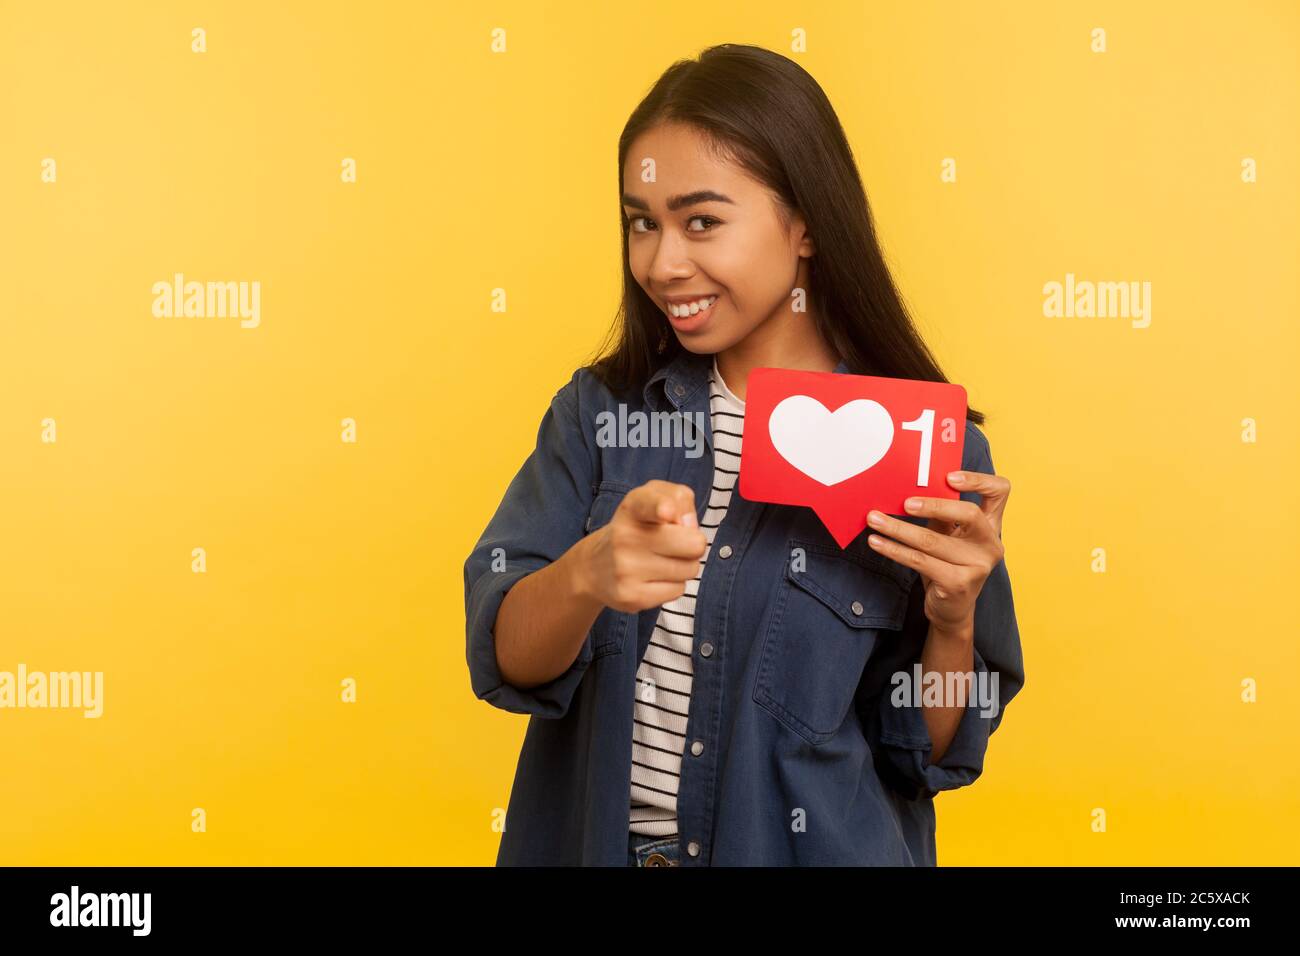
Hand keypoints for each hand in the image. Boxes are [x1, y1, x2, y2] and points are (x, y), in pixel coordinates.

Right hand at [574, 479, 708, 612]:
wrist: (595, 567)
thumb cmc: (636, 528)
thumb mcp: (653, 499)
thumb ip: (679, 499)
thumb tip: (691, 526)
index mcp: (632, 508)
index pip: (648, 503)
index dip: (661, 505)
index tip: (666, 512)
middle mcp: (625, 537)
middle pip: (694, 544)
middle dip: (694, 545)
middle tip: (676, 544)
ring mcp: (626, 569)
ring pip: (690, 569)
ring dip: (684, 566)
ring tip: (661, 560)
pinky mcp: (632, 596)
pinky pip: (678, 590)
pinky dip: (673, 585)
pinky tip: (653, 578)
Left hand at [864, 468, 1010, 635]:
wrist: (951, 609)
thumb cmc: (946, 564)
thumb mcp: (947, 535)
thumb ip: (940, 513)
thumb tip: (909, 489)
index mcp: (991, 525)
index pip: (999, 491)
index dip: (978, 480)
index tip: (949, 476)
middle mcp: (990, 544)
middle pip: (969, 513)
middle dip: (934, 505)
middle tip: (905, 503)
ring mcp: (978, 565)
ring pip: (933, 540)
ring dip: (898, 529)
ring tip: (874, 520)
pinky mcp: (959, 583)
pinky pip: (920, 561)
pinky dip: (894, 550)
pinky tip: (877, 542)